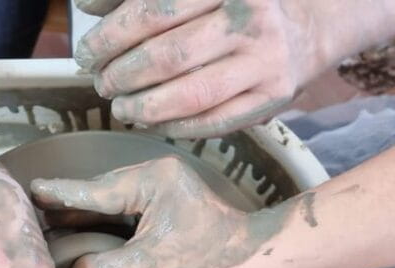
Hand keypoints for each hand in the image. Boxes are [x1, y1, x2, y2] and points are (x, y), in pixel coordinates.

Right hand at [31, 156, 287, 267]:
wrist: (249, 257)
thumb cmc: (206, 259)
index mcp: (148, 181)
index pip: (92, 191)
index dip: (59, 195)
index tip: (30, 190)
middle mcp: (152, 175)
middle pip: (97, 193)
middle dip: (68, 206)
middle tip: (33, 214)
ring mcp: (160, 186)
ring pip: (109, 201)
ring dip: (86, 215)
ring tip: (52, 223)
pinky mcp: (165, 200)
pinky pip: (124, 209)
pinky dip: (105, 221)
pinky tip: (87, 231)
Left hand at [73, 0, 325, 137]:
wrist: (307, 26)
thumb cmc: (233, 5)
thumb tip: (89, 6)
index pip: (151, 11)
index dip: (110, 38)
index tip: (87, 54)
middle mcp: (249, 18)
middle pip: (166, 56)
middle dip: (121, 76)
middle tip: (102, 84)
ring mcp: (264, 62)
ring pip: (189, 96)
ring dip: (144, 108)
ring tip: (122, 108)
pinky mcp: (271, 99)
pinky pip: (212, 123)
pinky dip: (174, 127)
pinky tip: (152, 123)